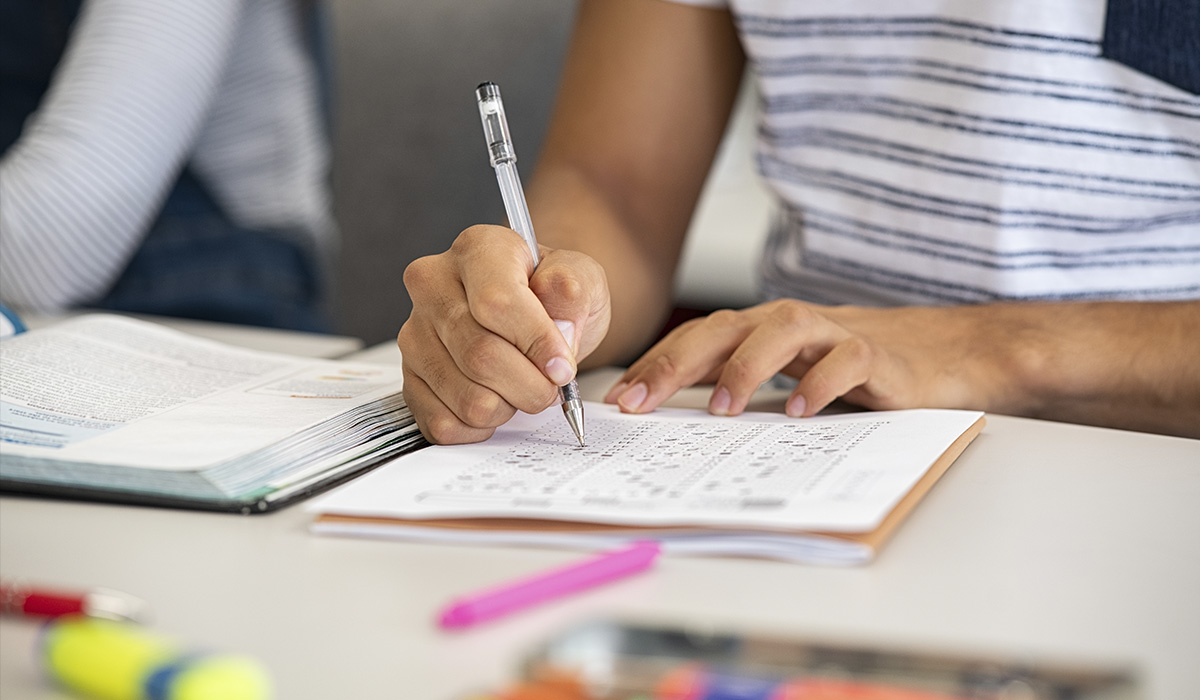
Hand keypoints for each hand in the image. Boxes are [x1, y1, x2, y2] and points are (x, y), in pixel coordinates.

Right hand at [398, 225, 609, 443]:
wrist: (534, 317)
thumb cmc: (553, 297)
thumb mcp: (581, 280)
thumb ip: (573, 292)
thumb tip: (558, 329)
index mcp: (477, 249)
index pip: (496, 302)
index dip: (536, 343)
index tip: (562, 367)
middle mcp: (433, 286)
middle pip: (480, 355)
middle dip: (530, 385)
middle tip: (551, 384)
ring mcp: (415, 334)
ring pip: (466, 397)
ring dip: (509, 406)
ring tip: (521, 387)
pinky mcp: (410, 378)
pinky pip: (444, 423)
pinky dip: (482, 427)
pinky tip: (497, 401)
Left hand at [604, 299, 1008, 417]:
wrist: (945, 353)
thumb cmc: (856, 370)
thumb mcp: (790, 378)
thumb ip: (743, 388)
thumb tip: (676, 423)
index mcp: (763, 330)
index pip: (698, 339)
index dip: (655, 365)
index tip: (618, 401)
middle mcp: (791, 324)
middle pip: (724, 328)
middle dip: (676, 363)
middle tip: (641, 402)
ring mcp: (835, 333)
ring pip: (782, 332)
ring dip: (745, 367)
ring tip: (720, 410)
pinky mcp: (879, 355)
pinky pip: (846, 360)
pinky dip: (820, 383)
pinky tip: (799, 411)